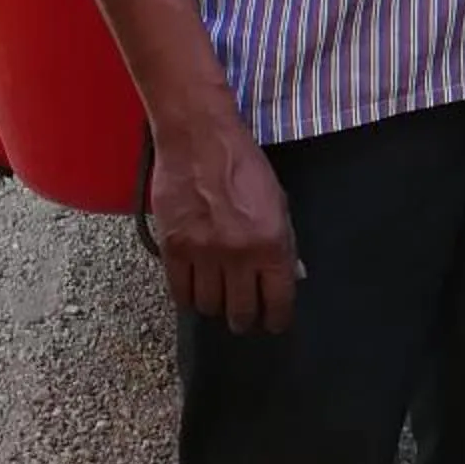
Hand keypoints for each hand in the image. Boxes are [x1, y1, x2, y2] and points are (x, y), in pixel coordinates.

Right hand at [148, 116, 299, 334]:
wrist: (199, 140)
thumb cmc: (244, 166)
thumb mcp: (278, 202)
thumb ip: (284, 243)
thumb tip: (291, 277)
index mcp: (271, 243)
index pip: (278, 301)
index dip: (276, 318)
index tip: (273, 323)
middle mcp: (239, 255)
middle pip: (240, 311)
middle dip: (245, 319)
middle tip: (244, 317)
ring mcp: (203, 254)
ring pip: (209, 305)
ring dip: (215, 306)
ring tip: (218, 298)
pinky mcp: (173, 248)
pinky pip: (180, 292)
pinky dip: (188, 296)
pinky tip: (195, 290)